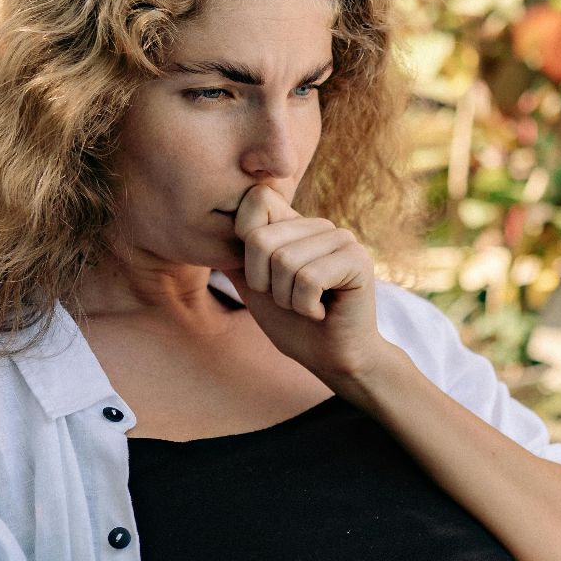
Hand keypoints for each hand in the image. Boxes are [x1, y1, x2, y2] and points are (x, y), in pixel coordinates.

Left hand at [226, 184, 385, 386]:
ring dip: (287, 299)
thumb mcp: (253, 288)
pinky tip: (322, 312)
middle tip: (290, 300)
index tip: (266, 280)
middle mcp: (319, 225)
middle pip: (261, 239)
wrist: (332, 360)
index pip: (257, 200)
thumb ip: (235, 257)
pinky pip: (308, 278)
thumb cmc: (294, 326)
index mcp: (294, 225)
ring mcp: (341, 239)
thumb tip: (202, 229)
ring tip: (307, 307)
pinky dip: (306, 307)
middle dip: (265, 284)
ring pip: (284, 261)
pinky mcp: (358, 259)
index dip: (246, 247)